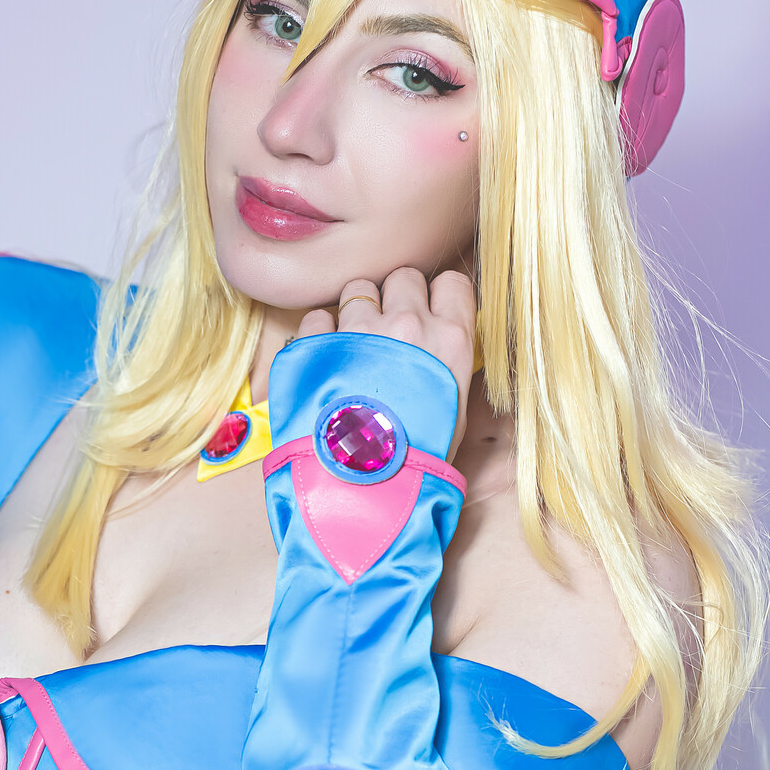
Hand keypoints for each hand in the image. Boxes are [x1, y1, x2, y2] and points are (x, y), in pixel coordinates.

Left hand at [297, 268, 475, 458]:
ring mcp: (359, 331)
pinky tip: (325, 363)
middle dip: (395, 299)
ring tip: (353, 350)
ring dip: (356, 311)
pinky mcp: (315, 346)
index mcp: (450, 340)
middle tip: (388, 334)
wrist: (362, 492)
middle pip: (403, 278)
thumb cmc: (415, 462)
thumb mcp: (454, 413)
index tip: (428, 315)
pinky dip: (319, 334)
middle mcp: (407, 325)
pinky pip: (317, 317)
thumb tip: (442, 346)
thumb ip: (448, 365)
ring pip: (358, 289)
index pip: (451, 282)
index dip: (437, 297)